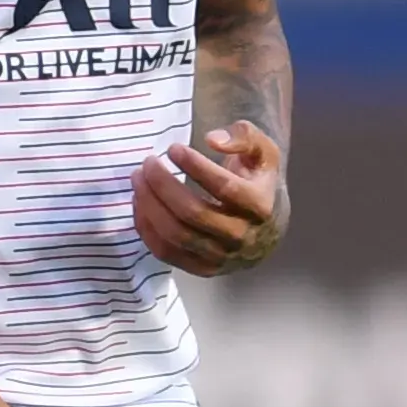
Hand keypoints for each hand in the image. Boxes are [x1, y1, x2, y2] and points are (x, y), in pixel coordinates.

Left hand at [134, 121, 285, 275]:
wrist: (268, 229)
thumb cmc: (258, 183)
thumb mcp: (264, 152)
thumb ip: (245, 136)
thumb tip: (213, 140)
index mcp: (260, 206)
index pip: (224, 187)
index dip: (195, 166)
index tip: (173, 148)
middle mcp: (242, 236)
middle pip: (193, 213)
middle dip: (163, 185)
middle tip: (147, 163)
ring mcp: (221, 257)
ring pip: (176, 235)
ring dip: (150, 205)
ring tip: (138, 179)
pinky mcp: (202, 269)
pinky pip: (166, 252)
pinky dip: (146, 228)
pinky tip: (140, 203)